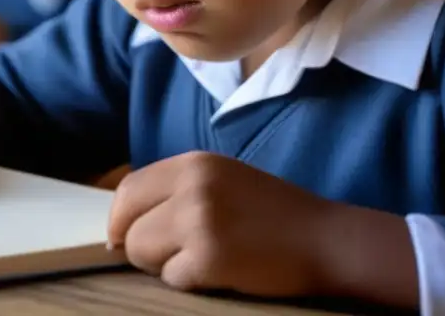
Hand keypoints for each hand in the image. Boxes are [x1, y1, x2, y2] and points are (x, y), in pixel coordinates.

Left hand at [108, 152, 417, 307]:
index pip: (128, 188)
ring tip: (201, 260)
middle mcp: (192, 185)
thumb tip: (124, 225)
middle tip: (168, 257)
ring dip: (164, 266)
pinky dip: (190, 283)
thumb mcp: (222, 180)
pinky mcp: (210, 257)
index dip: (119, 218)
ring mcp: (200, 220)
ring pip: (142, 252)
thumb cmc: (274, 214)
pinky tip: (219, 272)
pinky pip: (172, 279)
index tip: (122, 238)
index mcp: (194, 163)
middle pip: (128, 223)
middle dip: (138, 247)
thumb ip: (178, 191)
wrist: (325, 239)